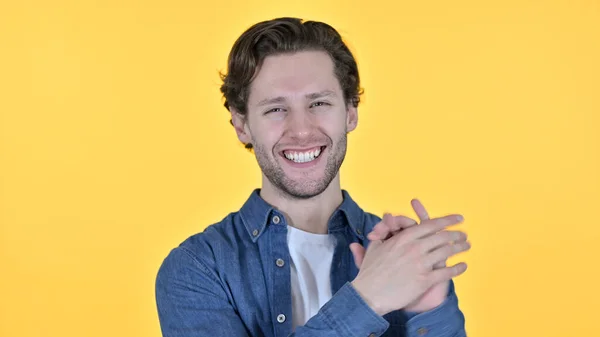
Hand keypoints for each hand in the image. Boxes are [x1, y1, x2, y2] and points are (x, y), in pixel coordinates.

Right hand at [350, 206, 469, 315]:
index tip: (457, 218)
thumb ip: (385, 231)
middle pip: (442, 237)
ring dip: (460, 248)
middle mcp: (414, 248)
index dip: (447, 220)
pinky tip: (463, 266)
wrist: (369, 295)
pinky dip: (457, 269)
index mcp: (403, 237)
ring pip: (447, 252)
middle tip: (463, 234)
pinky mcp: (425, 280)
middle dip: (456, 234)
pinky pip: (446, 272)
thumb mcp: (375, 246)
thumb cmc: (370, 272)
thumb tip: (387, 216)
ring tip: (466, 246)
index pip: (430, 224)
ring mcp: (421, 264)